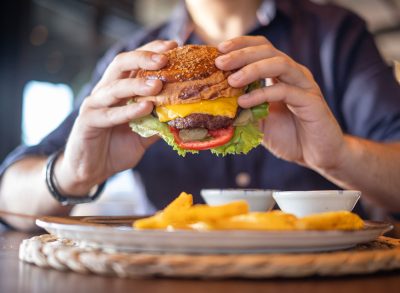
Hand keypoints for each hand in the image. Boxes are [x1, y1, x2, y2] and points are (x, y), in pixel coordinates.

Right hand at [56, 40, 177, 194]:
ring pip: (115, 87)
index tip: (174, 46)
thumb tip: (184, 116)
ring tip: (158, 84)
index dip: (152, 51)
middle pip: (121, 64)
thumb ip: (158, 122)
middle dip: (144, 57)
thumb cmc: (116, 148)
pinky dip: (128, 110)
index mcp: (119, 89)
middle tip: (166, 58)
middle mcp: (105, 91)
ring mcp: (95, 105)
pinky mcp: (88, 122)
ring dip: (138, 84)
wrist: (91, 170)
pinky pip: (109, 114)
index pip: (135, 63)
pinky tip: (146, 107)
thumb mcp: (143, 134)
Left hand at [216, 36, 344, 170]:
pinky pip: (285, 91)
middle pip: (268, 50)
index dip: (241, 45)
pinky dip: (262, 94)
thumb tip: (216, 104)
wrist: (315, 155)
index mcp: (281, 74)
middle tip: (219, 62)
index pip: (261, 48)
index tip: (218, 50)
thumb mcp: (259, 121)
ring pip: (279, 64)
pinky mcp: (311, 101)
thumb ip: (243, 109)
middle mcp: (294, 74)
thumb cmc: (289, 136)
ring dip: (252, 69)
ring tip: (231, 80)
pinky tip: (244, 102)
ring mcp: (304, 85)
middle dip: (241, 53)